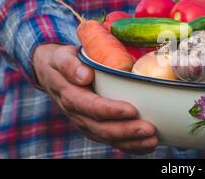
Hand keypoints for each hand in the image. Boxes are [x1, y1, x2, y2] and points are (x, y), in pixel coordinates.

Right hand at [33, 44, 157, 154]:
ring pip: (108, 138)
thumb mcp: (61, 57)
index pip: (91, 107)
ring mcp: (86, 124)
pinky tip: (147, 146)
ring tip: (152, 140)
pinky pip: (111, 141)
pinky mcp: (94, 128)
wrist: (51, 74)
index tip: (132, 110)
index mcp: (70, 96)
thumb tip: (85, 75)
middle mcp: (77, 114)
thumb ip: (70, 65)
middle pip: (102, 128)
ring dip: (131, 142)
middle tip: (149, 129)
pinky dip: (130, 146)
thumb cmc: (62, 62)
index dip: (111, 111)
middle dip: (127, 131)